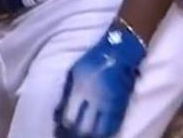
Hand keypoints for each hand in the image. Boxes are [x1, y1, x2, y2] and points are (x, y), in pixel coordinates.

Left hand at [53, 20, 145, 137]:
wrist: (119, 52)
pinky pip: (114, 126)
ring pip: (100, 130)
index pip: (69, 117)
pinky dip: (106, 132)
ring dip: (92, 135)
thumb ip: (69, 90)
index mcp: (80, 90)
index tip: (61, 127)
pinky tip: (101, 133)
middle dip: (77, 134)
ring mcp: (110, 105)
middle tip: (71, 134)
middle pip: (84, 127)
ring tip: (85, 135)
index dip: (64, 125)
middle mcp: (95, 101)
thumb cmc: (93, 59)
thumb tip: (60, 108)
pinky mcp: (121, 106)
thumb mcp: (76, 71)